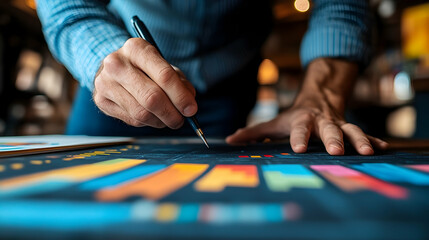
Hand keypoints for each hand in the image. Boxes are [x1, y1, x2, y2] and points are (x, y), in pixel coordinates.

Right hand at [93, 38, 196, 128]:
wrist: (113, 67)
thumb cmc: (144, 67)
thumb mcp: (164, 66)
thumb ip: (180, 83)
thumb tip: (189, 106)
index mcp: (136, 48)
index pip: (164, 76)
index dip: (181, 96)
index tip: (191, 109)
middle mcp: (117, 63)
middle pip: (152, 97)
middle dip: (172, 113)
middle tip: (181, 120)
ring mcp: (105, 82)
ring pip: (142, 113)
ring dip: (161, 121)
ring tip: (169, 119)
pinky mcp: (101, 100)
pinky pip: (132, 119)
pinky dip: (148, 123)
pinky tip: (153, 117)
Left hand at [226, 58, 387, 154]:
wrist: (318, 98)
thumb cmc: (293, 117)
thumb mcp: (273, 123)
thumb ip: (253, 132)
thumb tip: (229, 140)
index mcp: (302, 121)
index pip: (299, 130)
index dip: (299, 138)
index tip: (298, 147)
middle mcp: (322, 122)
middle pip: (329, 130)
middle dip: (334, 139)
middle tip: (336, 150)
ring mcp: (339, 124)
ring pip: (351, 130)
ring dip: (360, 140)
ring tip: (369, 151)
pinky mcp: (350, 128)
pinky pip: (363, 133)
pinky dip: (374, 139)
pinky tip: (384, 148)